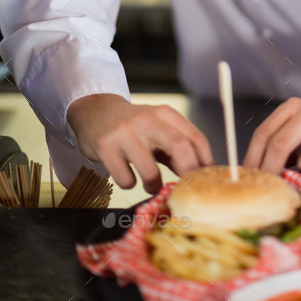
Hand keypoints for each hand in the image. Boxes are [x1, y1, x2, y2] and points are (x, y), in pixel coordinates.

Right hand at [66, 94, 213, 192]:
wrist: (96, 111)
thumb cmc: (133, 125)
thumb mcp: (158, 128)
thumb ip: (176, 147)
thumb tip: (198, 173)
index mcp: (165, 114)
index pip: (195, 138)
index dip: (204, 161)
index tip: (203, 177)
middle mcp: (147, 120)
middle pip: (180, 148)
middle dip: (187, 174)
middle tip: (183, 188)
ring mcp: (126, 132)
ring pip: (150, 171)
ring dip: (154, 186)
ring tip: (151, 185)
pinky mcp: (106, 146)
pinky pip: (125, 179)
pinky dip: (129, 184)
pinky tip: (127, 175)